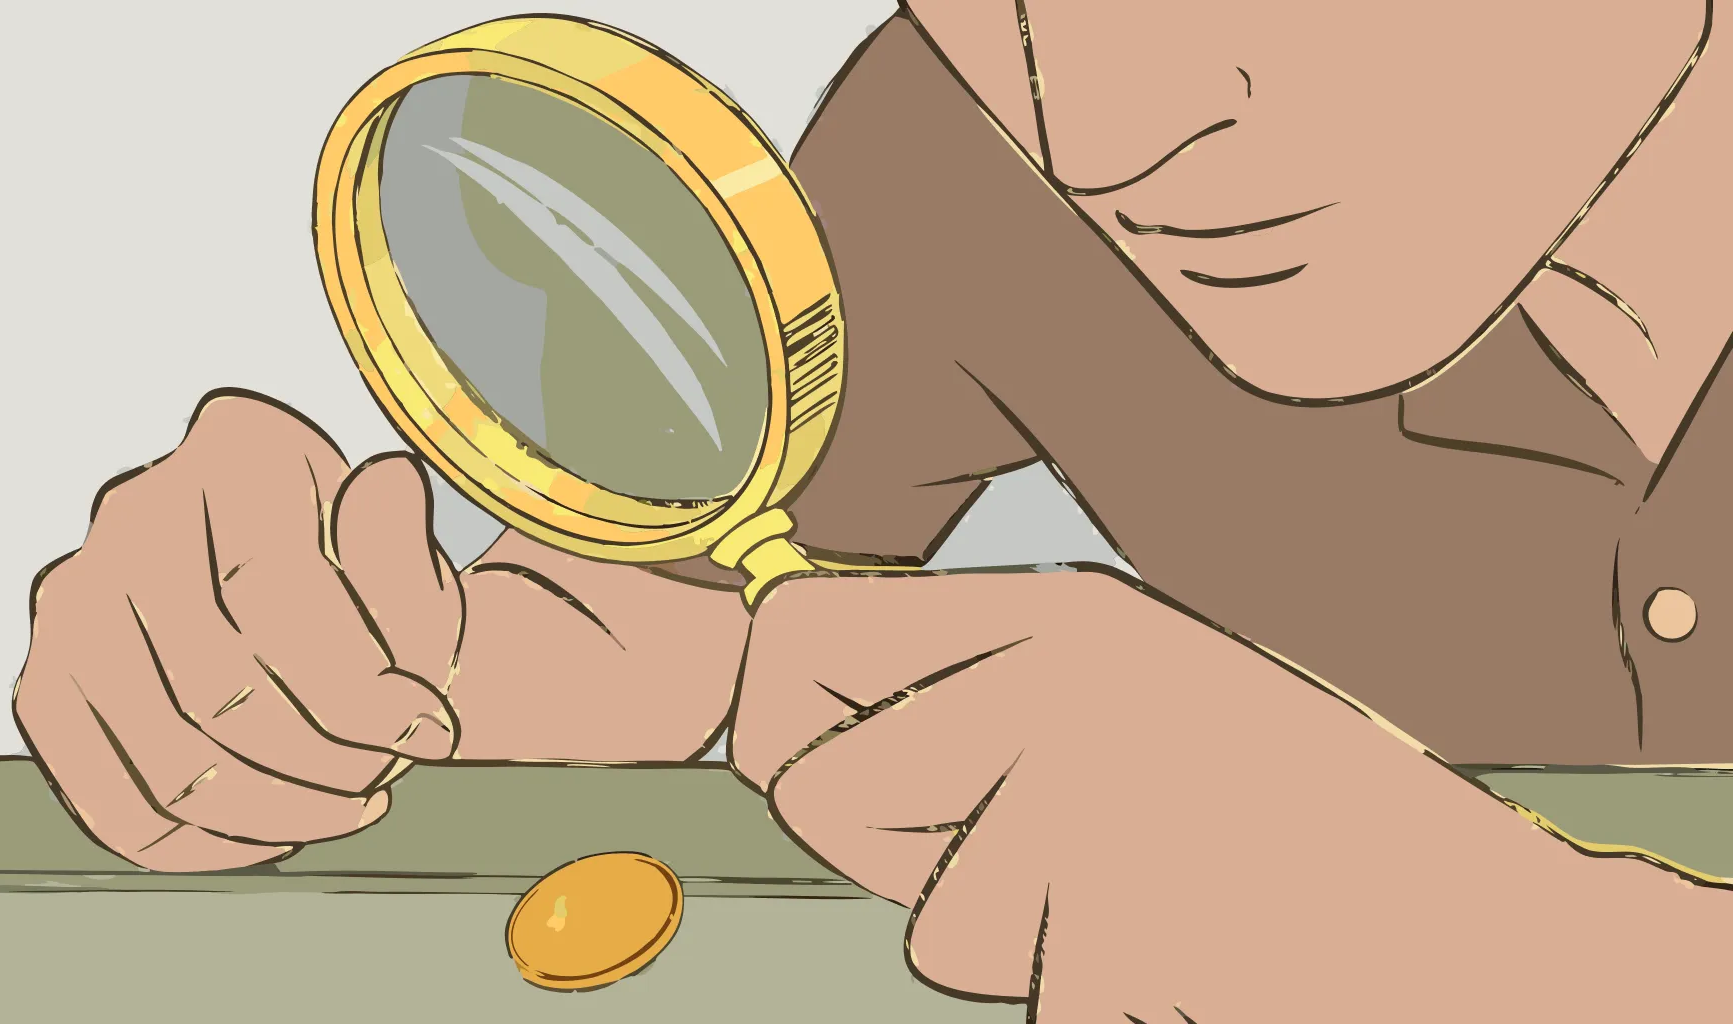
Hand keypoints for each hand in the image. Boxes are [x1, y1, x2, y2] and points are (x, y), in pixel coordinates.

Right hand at [15, 390, 462, 870]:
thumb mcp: (410, 554)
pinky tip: (272, 832)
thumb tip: (387, 489)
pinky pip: (110, 801)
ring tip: (340, 805)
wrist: (312, 605)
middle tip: (382, 778)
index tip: (432, 734)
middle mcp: (136, 508)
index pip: (282, 596)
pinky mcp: (47, 683)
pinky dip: (201, 845)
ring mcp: (74, 597)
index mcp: (234, 448)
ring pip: (168, 759)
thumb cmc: (363, 579)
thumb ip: (404, 543)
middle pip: (219, 688)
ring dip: (274, 809)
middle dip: (322, 759)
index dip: (366, 690)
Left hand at [732, 569, 1717, 1021]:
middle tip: (1044, 855)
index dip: (780, 723)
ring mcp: (1088, 797)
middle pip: (816, 792)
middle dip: (897, 857)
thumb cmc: (1289, 818)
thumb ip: (970, 692)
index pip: (792, 631)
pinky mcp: (1118, 921)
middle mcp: (1055, 681)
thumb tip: (778, 729)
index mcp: (1054, 615)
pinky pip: (1025, 1000)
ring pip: (922, 929)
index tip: (833, 773)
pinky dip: (1091, 1000)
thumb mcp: (1127, 691)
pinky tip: (1181, 950)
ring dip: (1014, 946)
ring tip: (1147, 896)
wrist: (1473, 920)